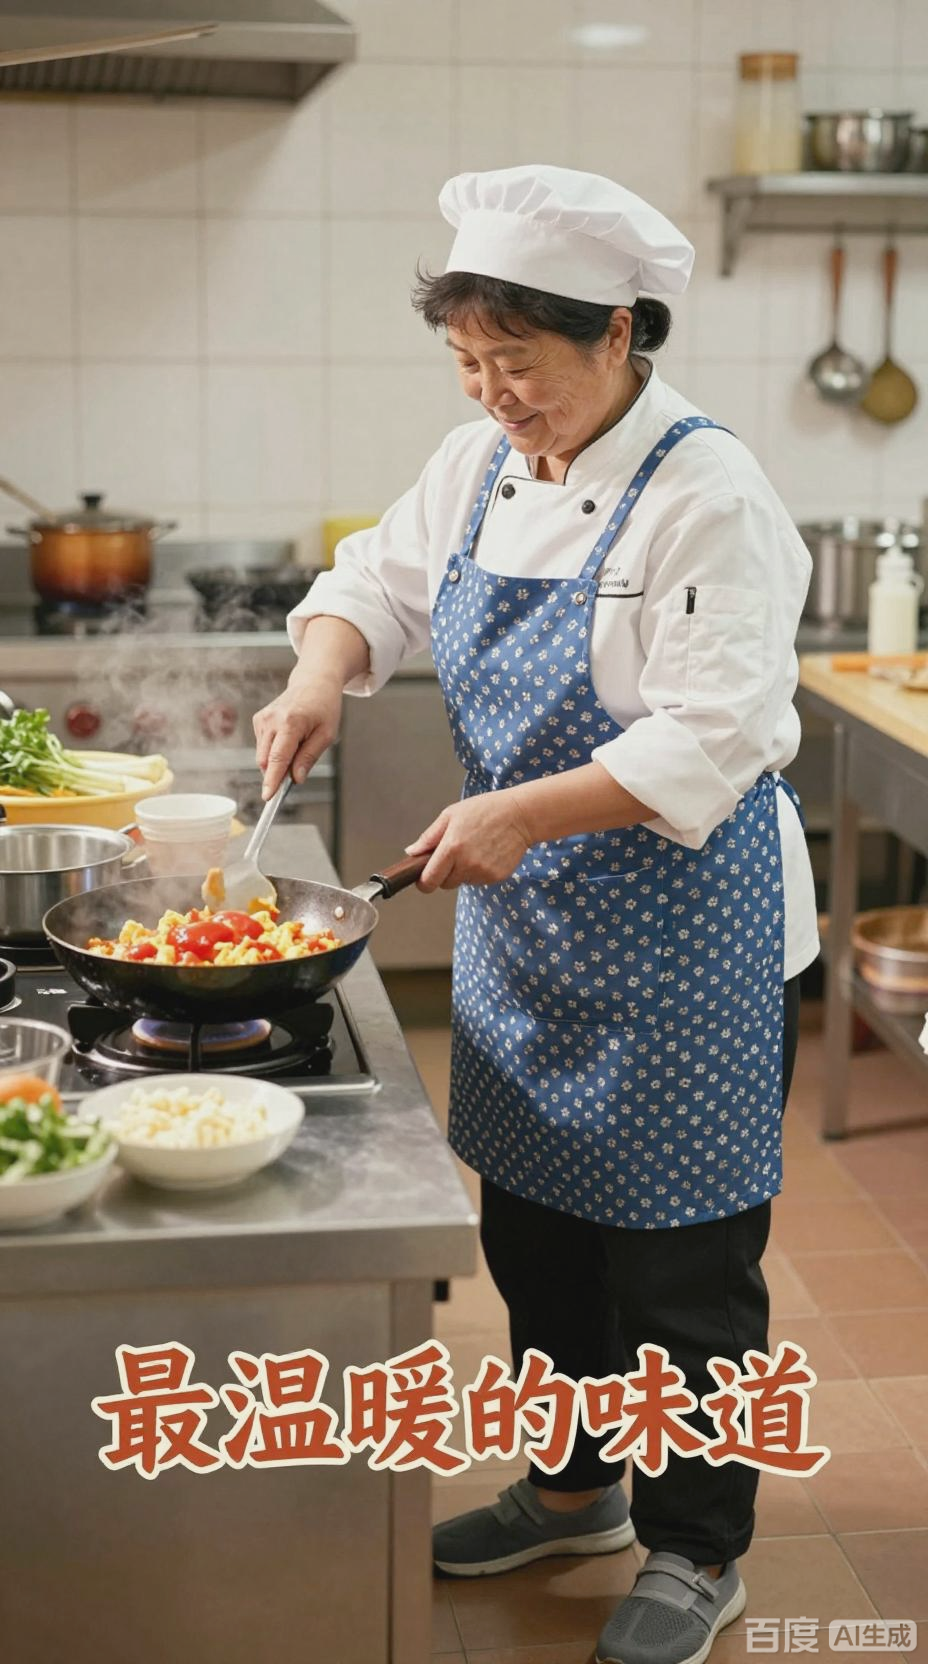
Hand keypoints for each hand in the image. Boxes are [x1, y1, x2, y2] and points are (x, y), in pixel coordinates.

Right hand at [253, 673, 341, 799]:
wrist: (313, 682)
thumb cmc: (324, 707)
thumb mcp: (326, 734)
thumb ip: (309, 757)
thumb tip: (296, 779)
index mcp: (291, 723)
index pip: (278, 758)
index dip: (272, 780)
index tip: (268, 796)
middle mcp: (271, 720)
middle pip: (267, 760)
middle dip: (278, 772)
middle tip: (297, 769)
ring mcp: (262, 719)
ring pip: (263, 756)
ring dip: (278, 760)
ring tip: (298, 744)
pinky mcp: (258, 719)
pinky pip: (263, 747)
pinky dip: (274, 750)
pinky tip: (288, 737)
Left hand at [406, 792, 532, 890]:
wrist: (520, 815)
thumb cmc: (485, 810)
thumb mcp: (451, 815)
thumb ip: (429, 837)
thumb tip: (412, 852)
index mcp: (451, 848)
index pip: (429, 881)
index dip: (424, 882)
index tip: (424, 878)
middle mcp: (467, 864)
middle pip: (445, 884)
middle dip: (445, 873)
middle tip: (454, 854)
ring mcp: (483, 872)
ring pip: (463, 882)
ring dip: (463, 872)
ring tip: (475, 848)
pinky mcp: (496, 877)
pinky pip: (480, 880)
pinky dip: (479, 871)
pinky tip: (487, 853)